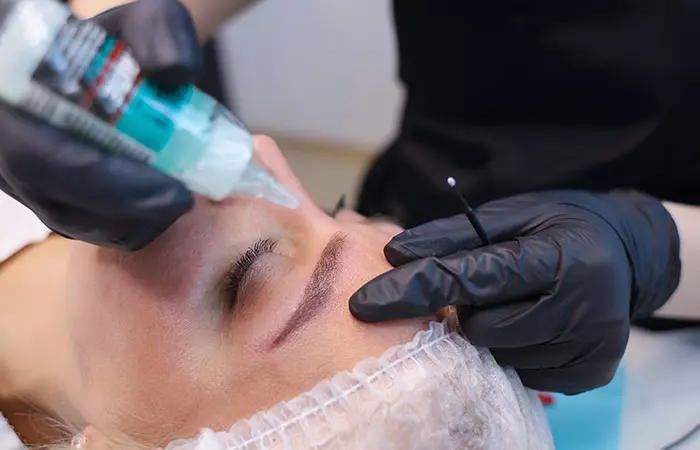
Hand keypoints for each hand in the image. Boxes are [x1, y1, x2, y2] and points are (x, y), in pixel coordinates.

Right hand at [0, 0, 201, 249]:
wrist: (82, 61)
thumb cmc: (109, 42)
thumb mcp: (141, 21)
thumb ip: (161, 32)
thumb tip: (176, 75)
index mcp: (8, 92)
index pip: (39, 157)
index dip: (109, 184)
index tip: (173, 189)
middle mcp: (1, 143)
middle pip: (55, 203)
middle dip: (128, 212)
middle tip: (182, 202)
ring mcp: (14, 173)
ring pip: (67, 221)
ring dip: (129, 223)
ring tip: (174, 201)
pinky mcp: (38, 192)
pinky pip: (75, 225)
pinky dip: (122, 225)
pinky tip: (156, 206)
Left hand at [350, 190, 680, 393]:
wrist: (628, 254)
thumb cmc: (560, 225)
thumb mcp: (512, 214)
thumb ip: (454, 236)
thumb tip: (396, 256)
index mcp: (558, 259)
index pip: (470, 279)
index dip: (412, 291)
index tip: (363, 303)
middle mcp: (580, 310)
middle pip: (479, 328)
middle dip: (459, 311)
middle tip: (474, 288)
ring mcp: (587, 349)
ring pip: (496, 354)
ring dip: (485, 330)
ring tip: (508, 302)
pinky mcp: (587, 375)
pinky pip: (520, 372)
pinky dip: (509, 349)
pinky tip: (526, 323)